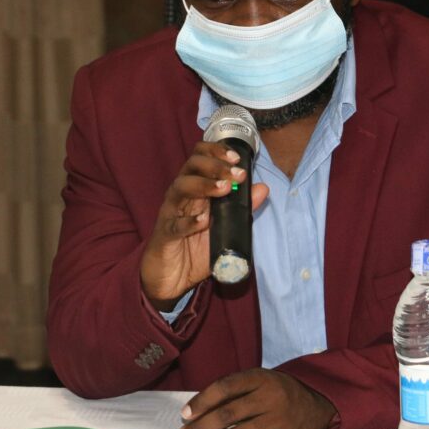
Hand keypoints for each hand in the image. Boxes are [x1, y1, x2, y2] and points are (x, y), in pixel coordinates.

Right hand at [141, 142, 268, 310]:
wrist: (172, 277)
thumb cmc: (195, 247)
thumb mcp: (224, 226)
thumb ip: (241, 208)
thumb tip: (263, 188)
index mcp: (194, 187)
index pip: (200, 157)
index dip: (216, 151)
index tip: (237, 158)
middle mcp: (181, 194)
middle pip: (191, 166)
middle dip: (215, 165)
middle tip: (236, 174)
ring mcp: (171, 212)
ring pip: (180, 187)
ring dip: (204, 185)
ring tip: (224, 189)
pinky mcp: (165, 234)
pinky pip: (174, 224)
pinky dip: (189, 221)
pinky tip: (203, 221)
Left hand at [177, 368, 335, 428]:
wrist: (318, 410)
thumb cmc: (278, 395)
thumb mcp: (261, 383)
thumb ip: (235, 393)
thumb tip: (199, 413)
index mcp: (261, 379)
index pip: (225, 387)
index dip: (202, 400)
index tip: (185, 413)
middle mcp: (270, 399)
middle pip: (227, 414)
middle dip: (201, 427)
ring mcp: (278, 424)